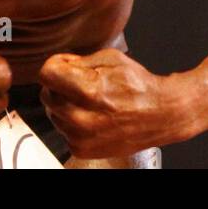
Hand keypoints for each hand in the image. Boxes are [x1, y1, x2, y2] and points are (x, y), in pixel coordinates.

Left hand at [38, 49, 187, 158]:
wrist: (161, 116)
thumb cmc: (138, 86)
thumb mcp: (110, 59)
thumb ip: (79, 61)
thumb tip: (60, 67)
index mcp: (88, 91)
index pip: (47, 73)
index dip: (58, 64)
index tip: (68, 66)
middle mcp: (81, 118)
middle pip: (47, 93)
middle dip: (61, 85)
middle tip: (82, 84)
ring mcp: (80, 137)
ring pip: (53, 113)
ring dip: (66, 105)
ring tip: (90, 102)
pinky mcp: (81, 149)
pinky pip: (62, 130)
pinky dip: (72, 122)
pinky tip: (92, 116)